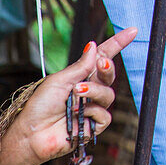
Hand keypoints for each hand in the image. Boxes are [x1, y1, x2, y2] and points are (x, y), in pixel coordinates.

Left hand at [6, 28, 137, 164]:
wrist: (32, 133)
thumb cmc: (40, 107)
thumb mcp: (59, 80)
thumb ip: (80, 66)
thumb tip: (93, 46)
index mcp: (79, 76)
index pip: (101, 57)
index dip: (117, 44)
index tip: (132, 31)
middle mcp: (87, 91)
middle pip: (109, 75)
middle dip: (108, 68)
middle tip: (101, 64)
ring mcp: (91, 109)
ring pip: (108, 95)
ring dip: (93, 91)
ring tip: (76, 94)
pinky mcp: (92, 126)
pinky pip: (104, 115)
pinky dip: (92, 112)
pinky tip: (77, 113)